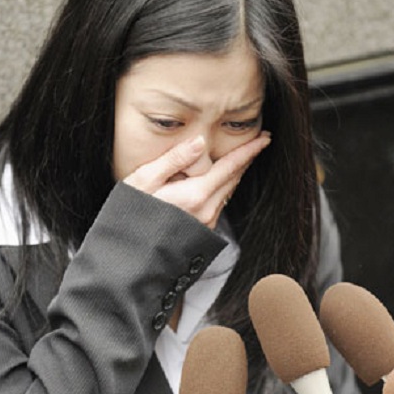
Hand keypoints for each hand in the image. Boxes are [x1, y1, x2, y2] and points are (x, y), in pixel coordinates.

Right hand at [123, 132, 270, 227]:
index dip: (248, 151)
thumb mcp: (144, 180)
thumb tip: (200, 141)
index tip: (264, 137)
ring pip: (228, 191)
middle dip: (246, 159)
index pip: (230, 167)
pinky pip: (219, 203)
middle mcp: (207, 210)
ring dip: (236, 173)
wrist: (128, 255)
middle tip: (259, 141)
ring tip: (241, 157)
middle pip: (234, 179)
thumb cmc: (130, 214)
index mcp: (195, 194)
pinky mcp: (202, 230)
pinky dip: (223, 187)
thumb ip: (174, 159)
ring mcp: (206, 223)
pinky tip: (218, 180)